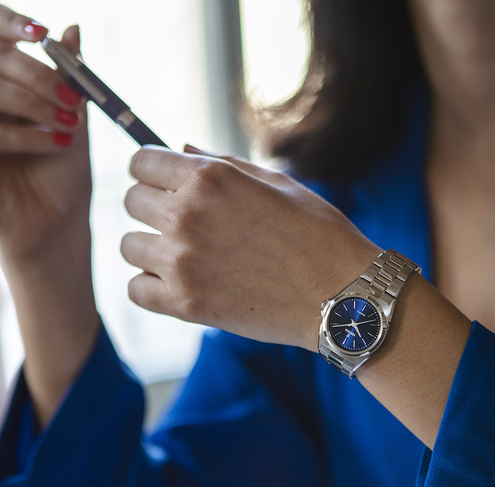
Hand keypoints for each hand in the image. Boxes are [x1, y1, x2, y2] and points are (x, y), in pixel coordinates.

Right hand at [0, 8, 89, 258]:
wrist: (57, 221)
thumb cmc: (64, 171)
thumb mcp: (70, 118)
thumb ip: (67, 76)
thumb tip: (73, 28)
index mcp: (2, 85)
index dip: (7, 24)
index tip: (39, 32)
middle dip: (33, 74)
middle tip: (71, 99)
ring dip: (32, 102)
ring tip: (69, 125)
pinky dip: (25, 134)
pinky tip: (58, 144)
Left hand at [122, 145, 380, 350]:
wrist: (341, 296)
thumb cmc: (317, 235)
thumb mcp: (277, 184)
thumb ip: (222, 164)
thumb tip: (180, 150)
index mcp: (210, 178)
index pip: (142, 162)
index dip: (151, 170)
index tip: (163, 183)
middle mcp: (188, 215)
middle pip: (132, 201)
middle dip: (153, 206)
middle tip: (184, 222)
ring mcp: (183, 262)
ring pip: (129, 246)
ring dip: (151, 247)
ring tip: (184, 255)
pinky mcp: (185, 304)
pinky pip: (136, 290)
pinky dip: (151, 286)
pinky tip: (178, 283)